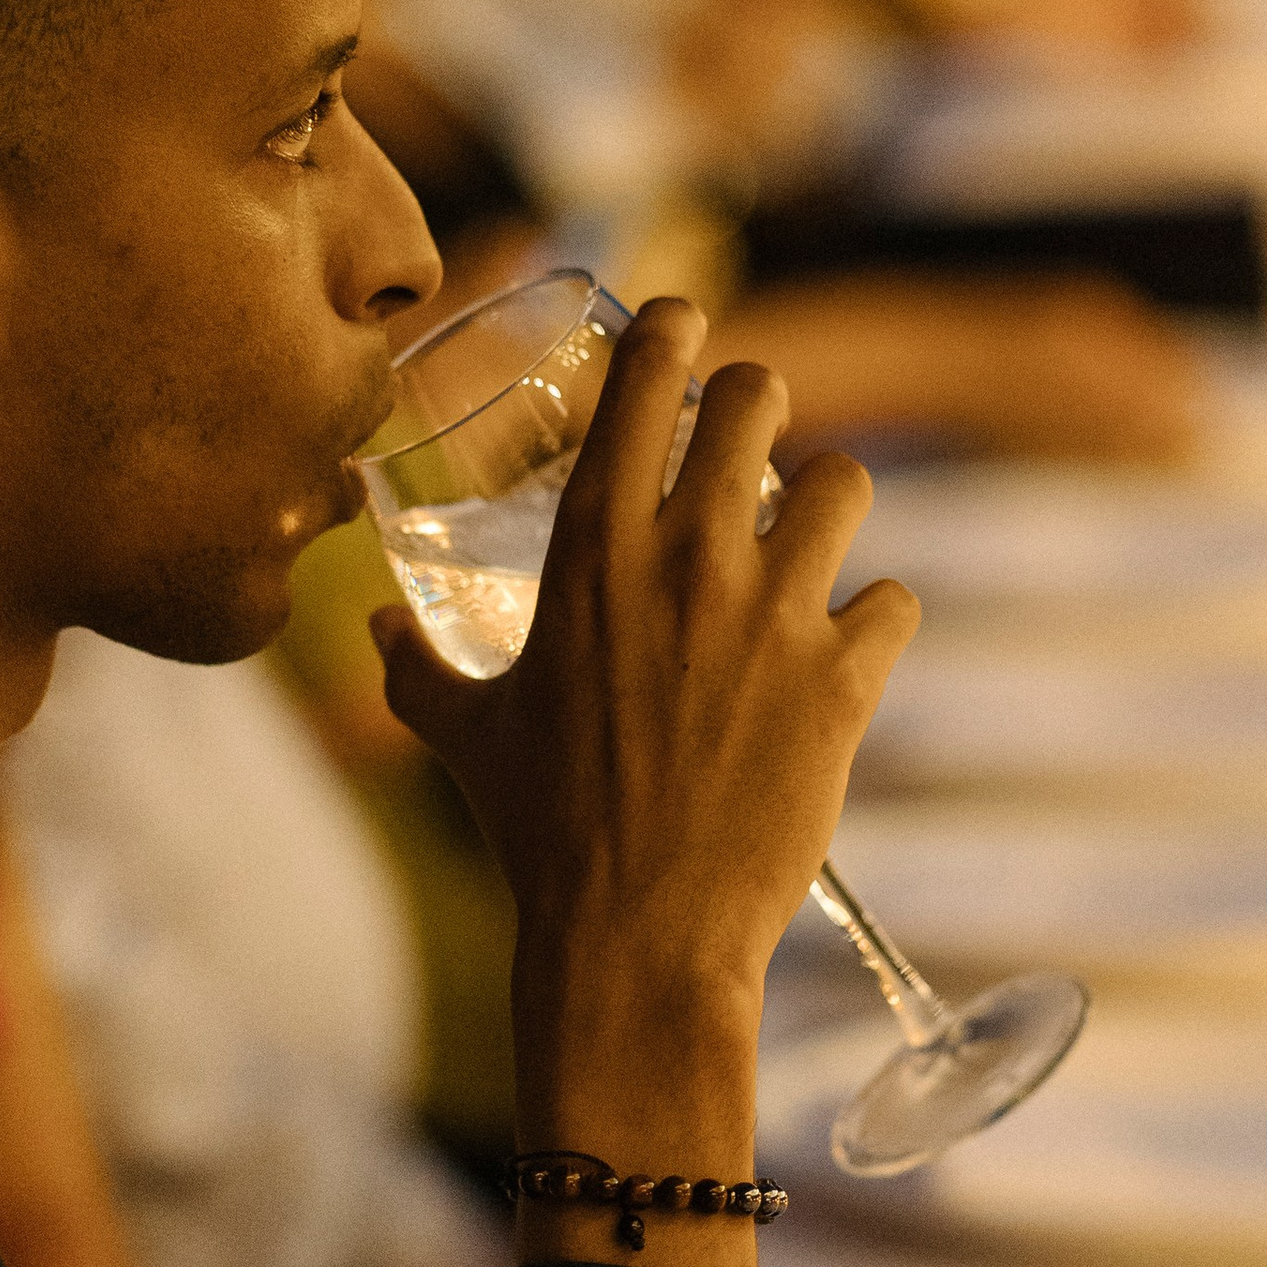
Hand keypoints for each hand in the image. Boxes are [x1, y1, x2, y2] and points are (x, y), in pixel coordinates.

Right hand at [374, 302, 917, 1266]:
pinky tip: (850, 649)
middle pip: (759, 399)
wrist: (635, 939)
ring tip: (809, 539)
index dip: (673, 333)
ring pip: (845, 482)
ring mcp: (774, 614)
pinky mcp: (843, 680)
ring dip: (829, 503)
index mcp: (591, 547)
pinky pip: (895, 602)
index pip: (645, 378)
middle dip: (757, 410)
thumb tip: (372, 627)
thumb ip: (416, 669)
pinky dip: (876, 621)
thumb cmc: (539, 834)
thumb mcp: (463, 737)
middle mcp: (689, 558)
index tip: (684, 326)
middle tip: (749, 443)